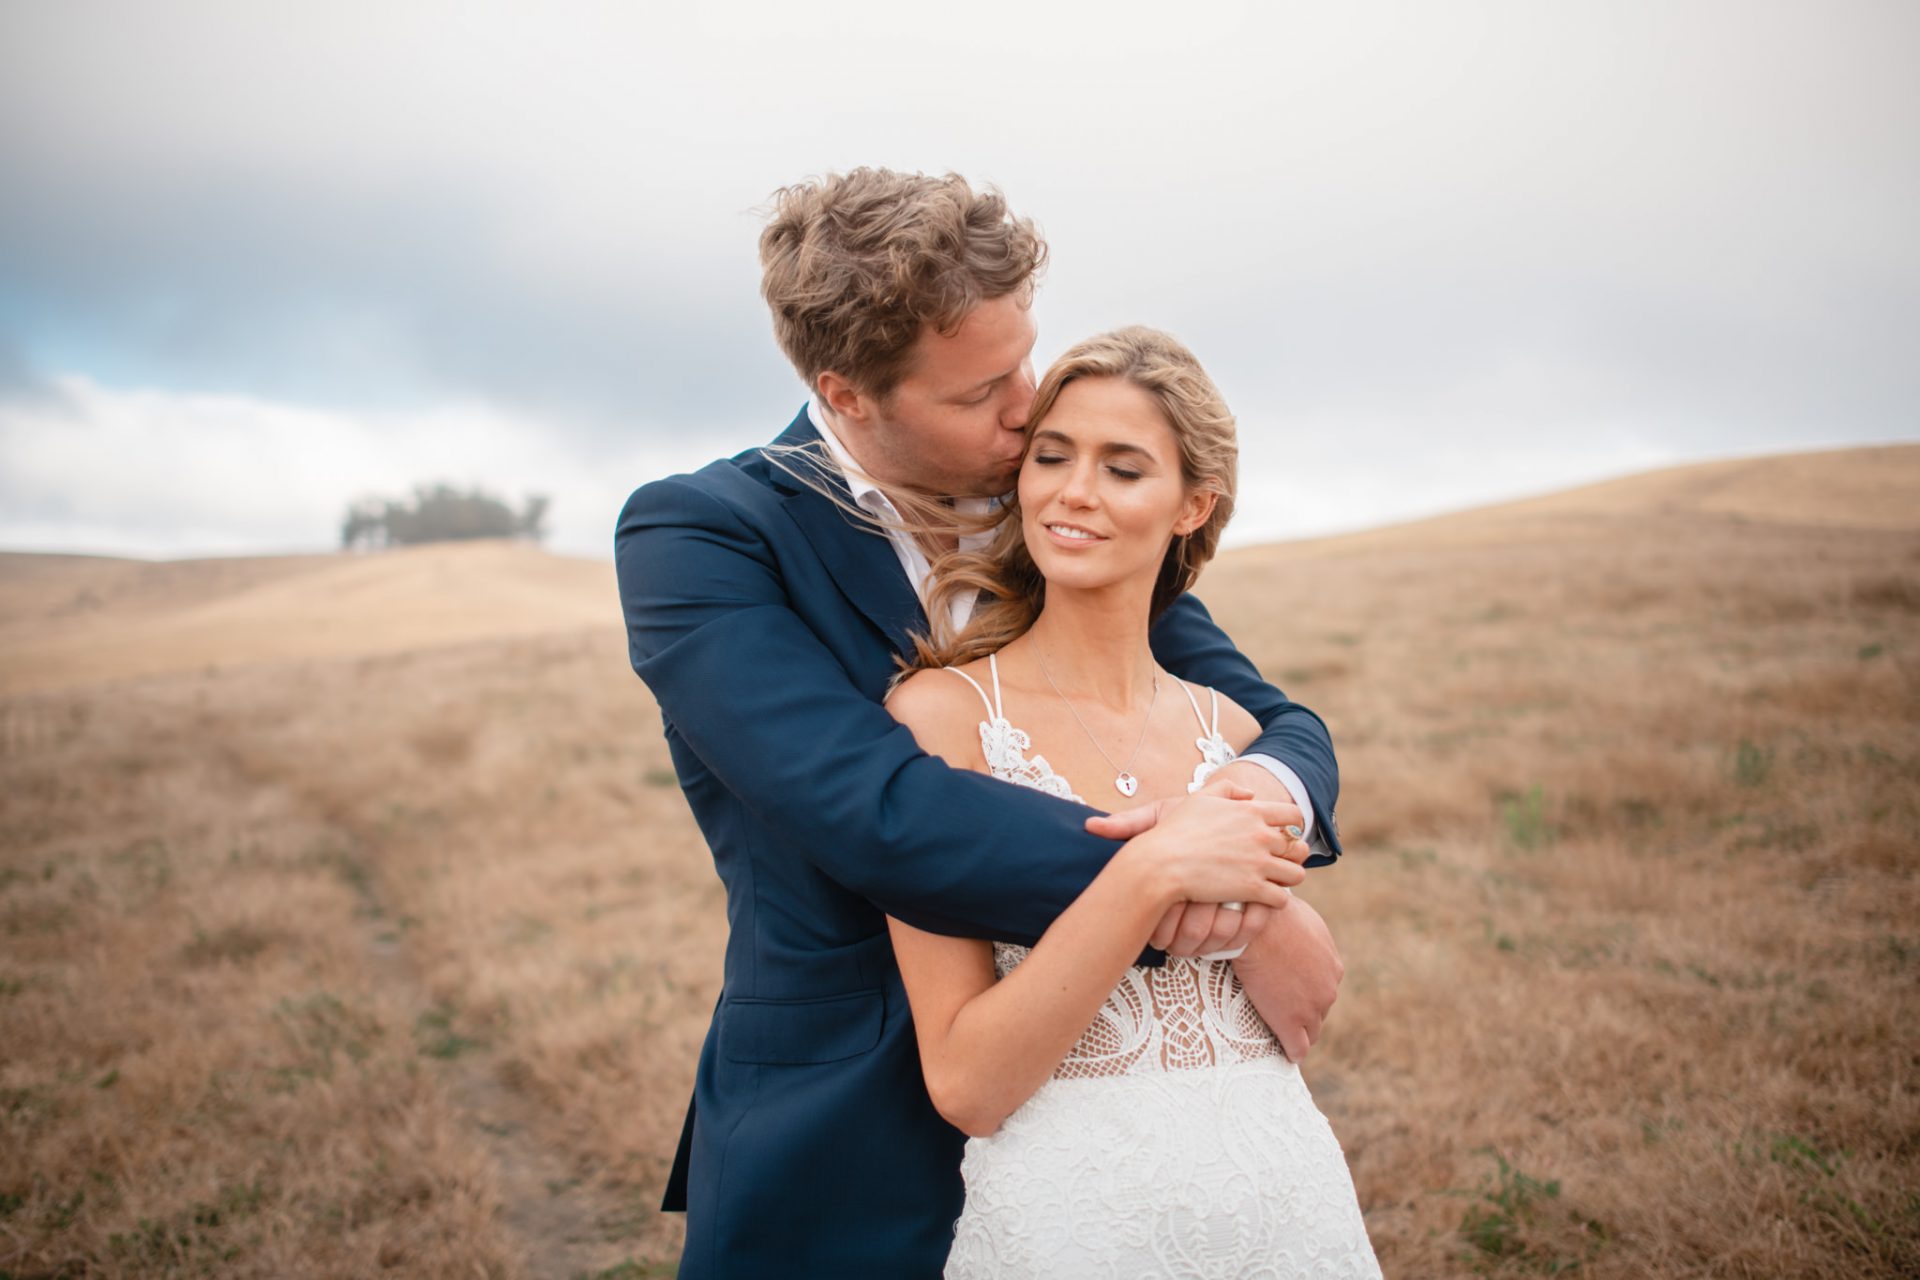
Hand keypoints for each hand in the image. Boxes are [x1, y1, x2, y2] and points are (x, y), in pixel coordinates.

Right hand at [1092, 781, 1312, 954]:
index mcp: (1251, 811)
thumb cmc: (1175, 830)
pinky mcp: (1252, 889)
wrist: (1161, 863)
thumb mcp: (1200, 798)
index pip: (1294, 816)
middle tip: (1279, 861)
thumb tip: (1251, 793)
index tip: (1282, 835)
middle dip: (1292, 854)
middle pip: (1298, 847)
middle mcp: (1261, 836)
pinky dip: (1275, 900)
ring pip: (1296, 874)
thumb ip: (1228, 789)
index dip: (1292, 826)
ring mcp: (1259, 863)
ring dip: (1287, 878)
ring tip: (1273, 881)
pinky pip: (1282, 899)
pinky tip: (1261, 898)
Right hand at [1232, 896, 1342, 1060]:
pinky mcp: (1290, 1022)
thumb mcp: (1306, 920)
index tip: (1295, 993)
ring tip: (1286, 1036)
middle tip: (1286, 1012)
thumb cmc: (1276, 915)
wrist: (1260, 926)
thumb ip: (1311, 936)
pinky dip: (1293, 1051)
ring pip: (1311, 1032)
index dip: (1309, 993)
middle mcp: (1328, 990)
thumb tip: (1302, 932)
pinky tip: (1286, 1053)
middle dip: (1306, 1013)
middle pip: (1320, 1012)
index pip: (1324, 989)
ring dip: (1300, 1032)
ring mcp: (1310, 1008)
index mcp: (1332, 967)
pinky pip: (1297, 1048)